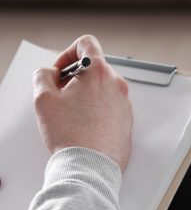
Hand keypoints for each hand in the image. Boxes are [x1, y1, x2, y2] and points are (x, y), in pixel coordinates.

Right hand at [33, 35, 132, 169]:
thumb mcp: (43, 99)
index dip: (68, 52)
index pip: (87, 43)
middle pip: (95, 68)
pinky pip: (111, 106)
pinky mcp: (127, 120)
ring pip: (103, 88)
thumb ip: (44, 75)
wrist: (91, 166)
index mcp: (99, 72)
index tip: (60, 70)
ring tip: (73, 114)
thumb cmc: (71, 135)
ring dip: (87, 94)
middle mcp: (117, 85)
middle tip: (62, 95)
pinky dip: (97, 109)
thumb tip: (51, 73)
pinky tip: (84, 126)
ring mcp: (125, 103)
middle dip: (76, 77)